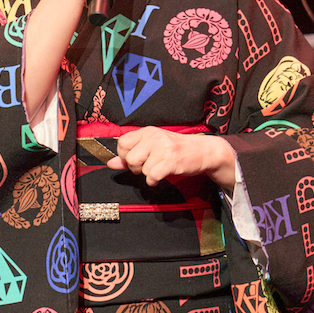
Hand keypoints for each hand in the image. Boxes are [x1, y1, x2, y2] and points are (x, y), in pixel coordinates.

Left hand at [110, 128, 235, 189]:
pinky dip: (154, 181)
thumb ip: (130, 155)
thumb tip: (110, 163)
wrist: (203, 151)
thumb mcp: (152, 148)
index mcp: (147, 131)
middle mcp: (154, 137)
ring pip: (142, 169)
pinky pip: (152, 176)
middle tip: (147, 166)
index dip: (125, 155)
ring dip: (148, 174)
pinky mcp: (172, 160)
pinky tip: (161, 176)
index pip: (122, 143)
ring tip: (159, 168)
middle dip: (136, 168)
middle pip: (130, 158)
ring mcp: (164, 148)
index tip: (134, 159)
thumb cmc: (175, 150)